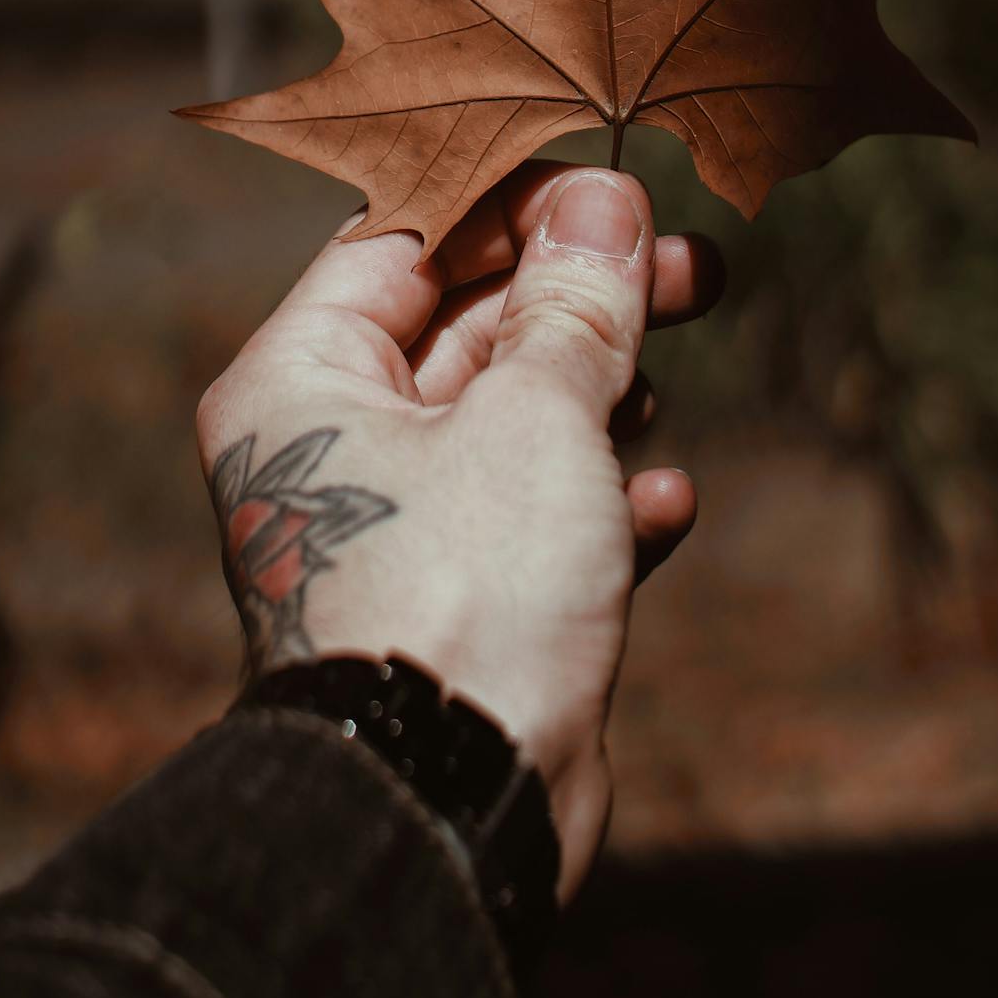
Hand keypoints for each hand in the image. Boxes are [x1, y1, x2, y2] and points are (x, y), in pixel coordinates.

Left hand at [195, 161, 721, 899]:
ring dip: (599, 393)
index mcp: (303, 379)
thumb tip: (605, 200)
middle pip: (470, 324)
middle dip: (583, 296)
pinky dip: (601, 500)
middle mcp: (333, 447)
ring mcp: (400, 529)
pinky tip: (665, 501)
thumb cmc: (462, 591)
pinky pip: (537, 520)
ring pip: (512, 419)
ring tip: (668, 376)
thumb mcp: (534, 414)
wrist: (449, 812)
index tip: (617, 186)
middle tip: (695, 266)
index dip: (517, 201)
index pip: (406, 239)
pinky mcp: (463, 604)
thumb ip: (574, 304)